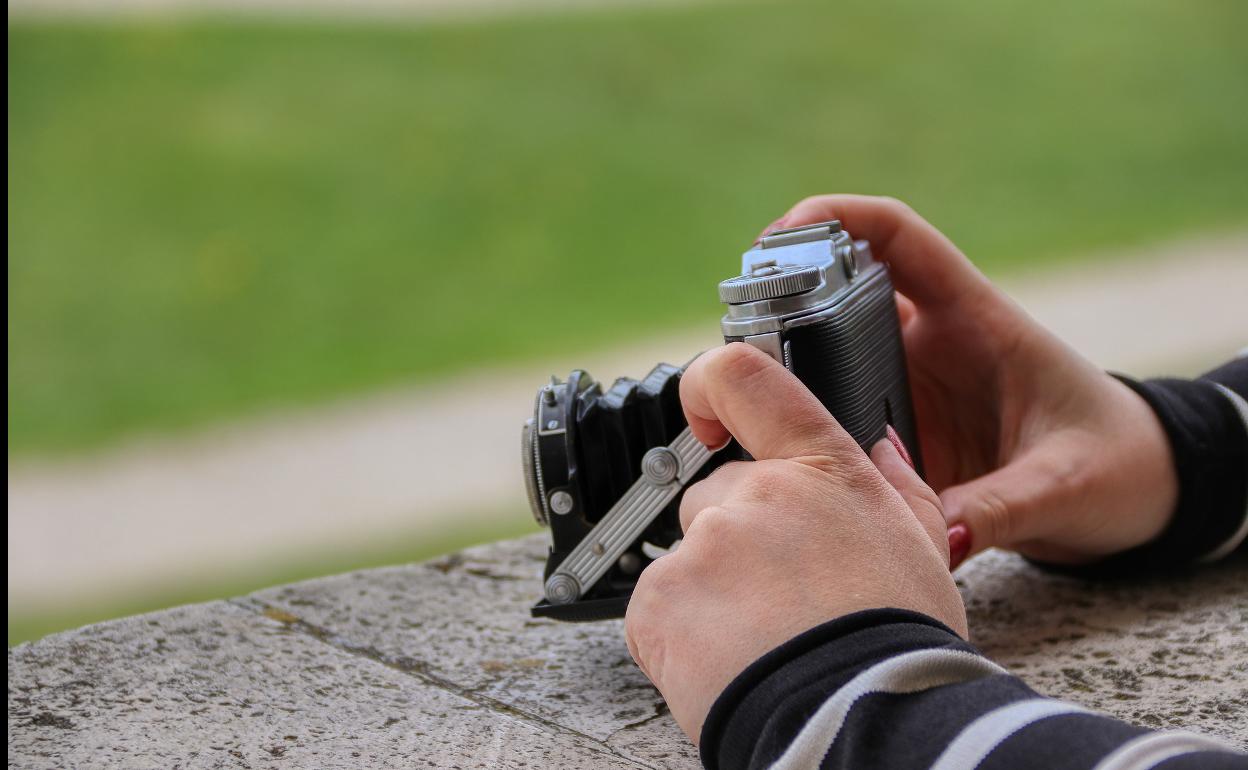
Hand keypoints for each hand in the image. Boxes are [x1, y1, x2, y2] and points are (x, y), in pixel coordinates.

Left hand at [624, 343, 965, 741]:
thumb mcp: (922, 550)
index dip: (709, 383)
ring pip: (688, 555)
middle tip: (780, 598)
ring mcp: (702, 543)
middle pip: (716, 495)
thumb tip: (879, 444)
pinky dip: (679, 635)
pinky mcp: (659, 598)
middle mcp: (755, 493)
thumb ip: (896, 485)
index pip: (746, 379)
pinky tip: (728, 660)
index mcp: (821, 470)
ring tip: (764, 640)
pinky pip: (655, 607)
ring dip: (711, 591)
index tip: (704, 414)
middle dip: (736, 537)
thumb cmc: (898, 645)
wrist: (859, 723)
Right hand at [774, 195, 1178, 565]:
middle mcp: (932, 345)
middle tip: (735, 343)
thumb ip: (997, 509)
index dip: (834, 218)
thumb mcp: (1065, 485)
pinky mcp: (901, 433)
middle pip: (837, 296)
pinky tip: (770, 455)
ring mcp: (911, 388)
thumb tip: (928, 539)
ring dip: (783, 373)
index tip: (778, 235)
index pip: (897, 238)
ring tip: (734, 405)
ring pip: (826, 359)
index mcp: (975, 321)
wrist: (1139, 492)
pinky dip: (803, 428)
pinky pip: (838, 419)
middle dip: (779, 303)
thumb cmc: (1120, 465)